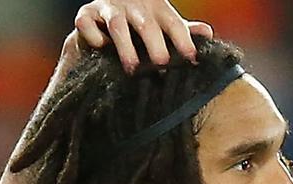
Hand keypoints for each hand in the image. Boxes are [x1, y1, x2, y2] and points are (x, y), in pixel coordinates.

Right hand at [73, 0, 213, 72]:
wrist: (99, 19)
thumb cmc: (137, 27)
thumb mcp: (162, 27)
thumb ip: (182, 31)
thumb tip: (208, 33)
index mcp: (155, 8)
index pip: (173, 22)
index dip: (183, 39)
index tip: (191, 58)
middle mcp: (132, 5)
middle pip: (146, 23)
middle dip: (154, 42)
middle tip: (162, 63)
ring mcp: (107, 8)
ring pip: (117, 23)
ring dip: (125, 46)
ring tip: (132, 68)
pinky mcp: (85, 14)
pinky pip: (87, 23)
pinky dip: (94, 36)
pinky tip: (101, 49)